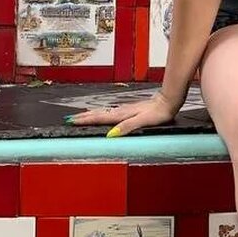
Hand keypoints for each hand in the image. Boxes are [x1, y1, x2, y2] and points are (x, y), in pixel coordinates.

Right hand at [65, 91, 182, 136]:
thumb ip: (128, 127)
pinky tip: (103, 113)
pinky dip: (102, 113)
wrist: (168, 101)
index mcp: (122, 115)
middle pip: (99, 113)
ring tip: (81, 115)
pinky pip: (111, 112)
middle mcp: (121, 111)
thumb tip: (111, 134)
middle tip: (70, 118)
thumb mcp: (143, 121)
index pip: (100, 118)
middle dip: (84, 116)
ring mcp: (125, 109)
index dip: (86, 120)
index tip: (72, 121)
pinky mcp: (130, 109)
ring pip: (103, 111)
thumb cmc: (158, 113)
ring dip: (91, 114)